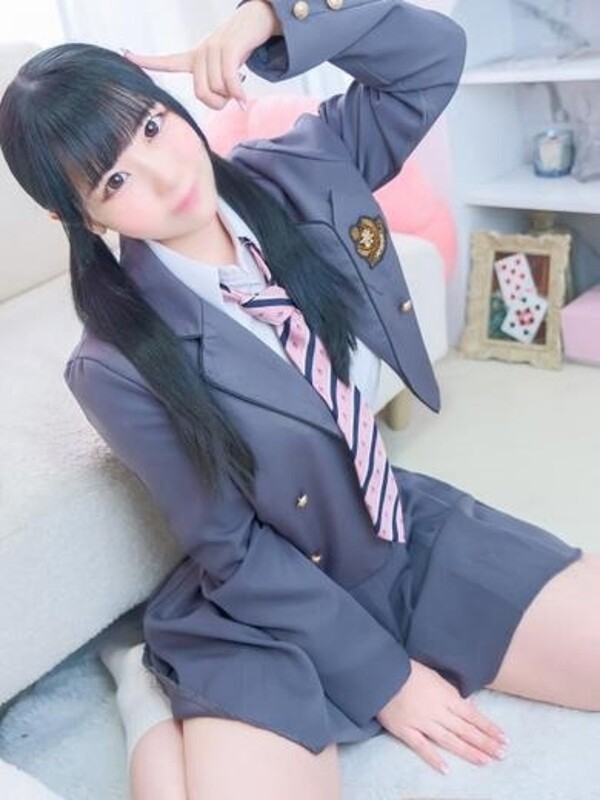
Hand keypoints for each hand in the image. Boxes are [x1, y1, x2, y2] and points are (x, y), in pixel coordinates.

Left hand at [123, 1, 281, 109]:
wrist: (256, 21)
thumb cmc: (240, 51)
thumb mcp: (226, 72)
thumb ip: (221, 88)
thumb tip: (237, 104)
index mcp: (194, 58)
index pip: (167, 62)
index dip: (147, 61)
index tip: (126, 55)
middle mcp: (200, 53)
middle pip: (201, 93)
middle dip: (218, 102)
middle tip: (231, 95)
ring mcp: (213, 49)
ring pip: (217, 89)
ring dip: (232, 95)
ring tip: (240, 83)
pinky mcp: (228, 48)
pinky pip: (229, 81)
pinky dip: (238, 94)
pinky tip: (244, 99)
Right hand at [376, 660, 507, 773]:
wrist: (381, 672)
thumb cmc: (408, 669)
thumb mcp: (434, 675)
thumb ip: (452, 691)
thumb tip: (470, 704)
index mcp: (445, 696)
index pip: (472, 715)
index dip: (488, 728)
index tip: (503, 738)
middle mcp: (437, 711)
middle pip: (465, 730)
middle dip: (485, 742)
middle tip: (501, 755)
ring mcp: (421, 722)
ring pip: (449, 740)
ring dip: (468, 751)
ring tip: (484, 762)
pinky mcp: (405, 730)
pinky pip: (422, 747)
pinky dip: (434, 759)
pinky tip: (446, 769)